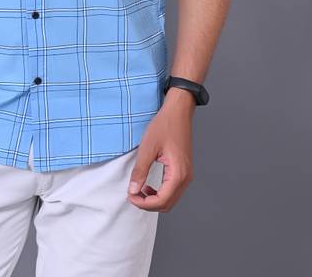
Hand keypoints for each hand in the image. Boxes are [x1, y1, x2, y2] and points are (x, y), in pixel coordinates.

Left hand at [126, 89, 194, 211]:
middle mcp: (186, 178)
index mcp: (178, 174)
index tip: (130, 196)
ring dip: (154, 199)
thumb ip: (140, 171)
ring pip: (171, 199)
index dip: (144, 203)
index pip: (161, 200)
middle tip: (133, 194)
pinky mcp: (184, 170)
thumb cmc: (164, 126)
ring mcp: (186, 174)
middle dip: (148, 204)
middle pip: (167, 204)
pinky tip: (149, 185)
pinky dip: (160, 192)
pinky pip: (173, 190)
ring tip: (139, 189)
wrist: (178, 112)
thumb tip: (133, 190)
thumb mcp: (147, 148)